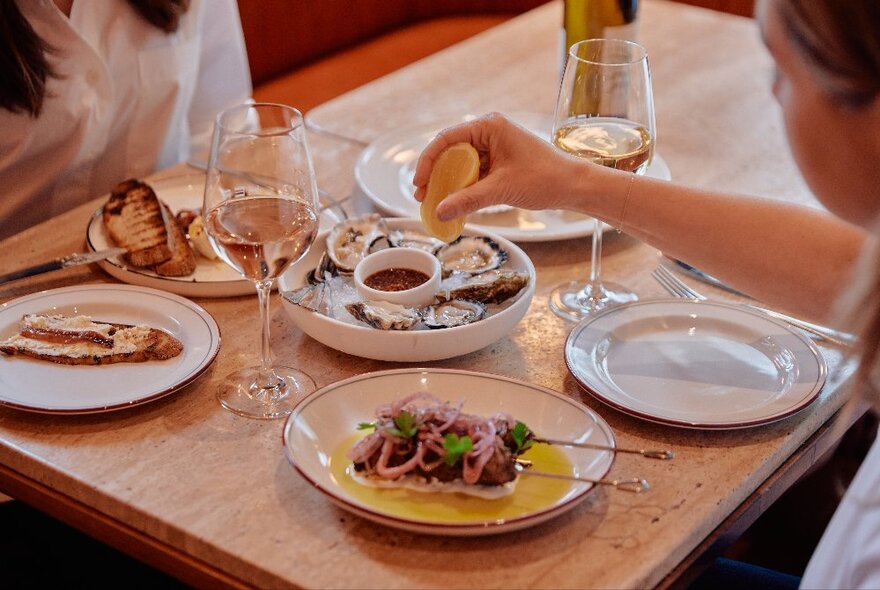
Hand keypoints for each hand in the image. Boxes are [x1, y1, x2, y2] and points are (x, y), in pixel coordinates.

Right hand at [413, 113, 583, 220]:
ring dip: (447, 182)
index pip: (446, 139)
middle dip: (435, 174)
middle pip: (450, 150)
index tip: (419, 183)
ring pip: (460, 163)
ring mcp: (494, 146)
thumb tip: (439, 212)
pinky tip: (453, 202)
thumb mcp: (502, 189)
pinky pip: (472, 172)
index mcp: (490, 126)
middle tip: (423, 196)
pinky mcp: (499, 162)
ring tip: (434, 202)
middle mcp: (489, 132)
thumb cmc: (545, 179)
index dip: (428, 161)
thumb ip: (468, 200)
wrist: (573, 186)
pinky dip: (462, 186)